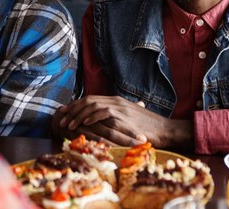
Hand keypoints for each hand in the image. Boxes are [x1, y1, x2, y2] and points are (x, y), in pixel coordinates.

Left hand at [53, 95, 193, 148]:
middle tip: (63, 119)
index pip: (91, 99)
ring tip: (69, 124)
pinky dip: (92, 117)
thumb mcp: (131, 121)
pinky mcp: (124, 115)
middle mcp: (116, 101)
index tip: (66, 113)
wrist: (165, 129)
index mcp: (116, 101)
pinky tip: (84, 124)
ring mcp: (120, 107)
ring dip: (79, 115)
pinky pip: (103, 112)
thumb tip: (107, 124)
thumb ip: (118, 119)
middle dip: (73, 109)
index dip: (77, 106)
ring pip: (92, 105)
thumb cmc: (149, 128)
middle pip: (88, 100)